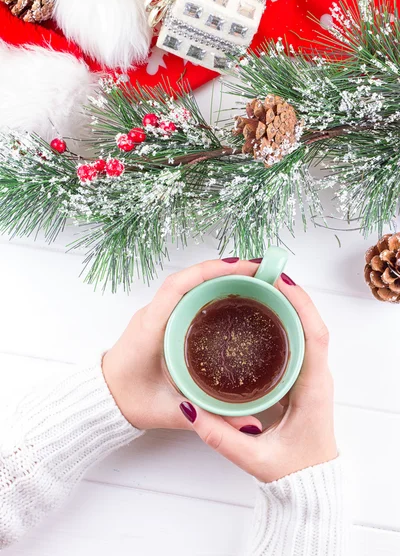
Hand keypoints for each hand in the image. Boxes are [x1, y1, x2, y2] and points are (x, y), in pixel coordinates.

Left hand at [102, 259, 263, 430]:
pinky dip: (211, 288)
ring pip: (190, 284)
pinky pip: (188, 295)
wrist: (105, 399)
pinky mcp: (164, 320)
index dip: (208, 271)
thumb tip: (248, 424)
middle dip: (225, 270)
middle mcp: (154, 314)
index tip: (240, 267)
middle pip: (189, 279)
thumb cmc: (129, 401)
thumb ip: (208, 418)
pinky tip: (233, 296)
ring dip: (219, 277)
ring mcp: (158, 314)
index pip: (177, 286)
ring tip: (253, 280)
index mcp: (151, 328)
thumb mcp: (170, 411)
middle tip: (259, 273)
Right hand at [179, 274, 336, 482]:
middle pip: (311, 321)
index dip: (300, 304)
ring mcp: (312, 373)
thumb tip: (190, 410)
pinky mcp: (303, 376)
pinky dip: (286, 318)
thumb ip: (220, 437)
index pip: (315, 335)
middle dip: (291, 293)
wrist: (312, 484)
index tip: (281, 281)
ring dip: (289, 302)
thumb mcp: (256, 459)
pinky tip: (263, 312)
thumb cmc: (294, 472)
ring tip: (262, 283)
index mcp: (313, 388)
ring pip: (306, 326)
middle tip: (264, 272)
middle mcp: (317, 374)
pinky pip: (299, 337)